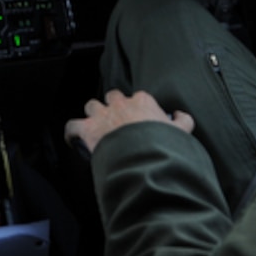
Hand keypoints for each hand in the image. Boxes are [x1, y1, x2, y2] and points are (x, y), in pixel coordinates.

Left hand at [64, 88, 194, 155]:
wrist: (143, 158)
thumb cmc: (162, 145)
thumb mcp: (181, 132)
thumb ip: (183, 121)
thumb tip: (181, 116)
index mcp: (142, 101)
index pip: (138, 97)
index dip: (137, 107)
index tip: (140, 118)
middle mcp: (120, 104)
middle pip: (113, 97)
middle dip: (113, 106)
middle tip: (118, 120)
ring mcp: (102, 115)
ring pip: (92, 105)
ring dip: (94, 115)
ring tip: (97, 126)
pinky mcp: (88, 129)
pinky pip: (73, 126)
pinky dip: (72, 132)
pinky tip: (74, 139)